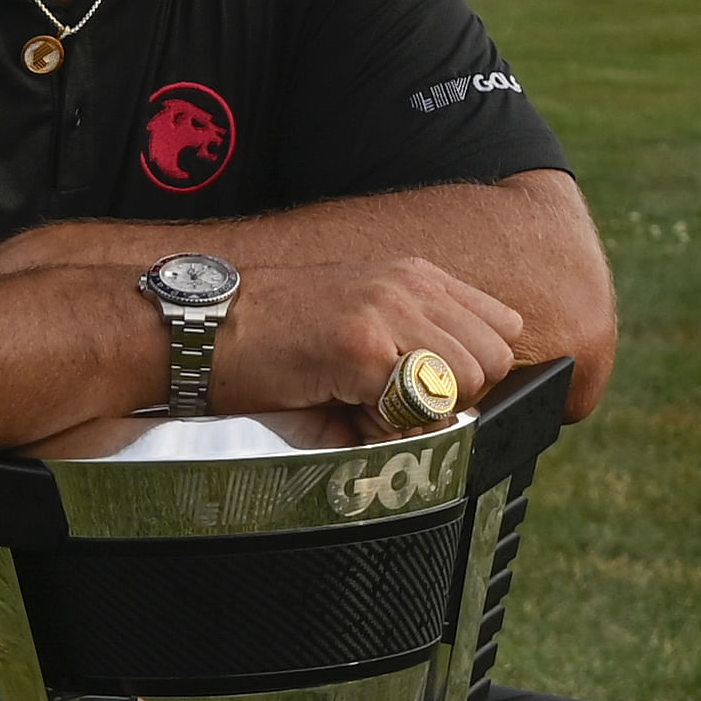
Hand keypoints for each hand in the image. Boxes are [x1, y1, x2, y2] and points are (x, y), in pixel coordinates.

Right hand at [211, 254, 522, 417]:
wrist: (199, 330)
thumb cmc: (271, 342)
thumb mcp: (359, 329)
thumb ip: (415, 356)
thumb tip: (458, 408)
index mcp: (414, 276)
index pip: (501, 329)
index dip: (472, 374)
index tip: (426, 390)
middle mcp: (408, 284)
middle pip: (494, 360)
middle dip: (454, 398)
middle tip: (391, 403)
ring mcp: (386, 310)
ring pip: (464, 383)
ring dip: (422, 411)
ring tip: (363, 403)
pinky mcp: (361, 345)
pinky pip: (416, 404)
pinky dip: (387, 424)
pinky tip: (342, 405)